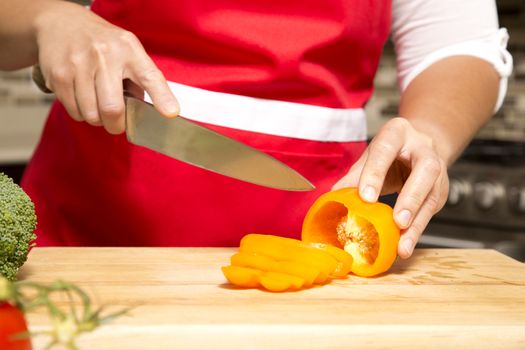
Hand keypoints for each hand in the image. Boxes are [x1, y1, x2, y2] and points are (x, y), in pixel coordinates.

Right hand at [34, 2, 178, 133]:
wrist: (62, 23)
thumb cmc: (103, 44)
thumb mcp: (128, 51)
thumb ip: (141, 80)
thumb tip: (149, 112)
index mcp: (129, 50)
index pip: (150, 77)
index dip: (162, 97)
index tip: (171, 113)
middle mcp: (105, 55)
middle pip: (112, 108)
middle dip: (116, 125)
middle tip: (116, 122)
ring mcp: (79, 64)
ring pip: (91, 114)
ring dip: (97, 119)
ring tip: (98, 104)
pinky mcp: (59, 74)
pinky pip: (73, 111)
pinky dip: (80, 113)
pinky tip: (82, 98)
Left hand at [333, 117, 448, 258]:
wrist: (420, 145)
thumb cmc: (391, 151)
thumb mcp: (371, 156)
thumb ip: (355, 175)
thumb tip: (332, 197)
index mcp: (398, 133)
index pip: (386, 149)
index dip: (376, 173)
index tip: (366, 197)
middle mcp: (424, 148)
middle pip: (425, 169)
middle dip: (412, 196)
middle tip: (398, 221)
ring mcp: (438, 169)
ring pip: (432, 194)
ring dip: (417, 222)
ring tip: (403, 244)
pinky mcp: (441, 190)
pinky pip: (431, 211)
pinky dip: (417, 229)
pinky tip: (406, 244)